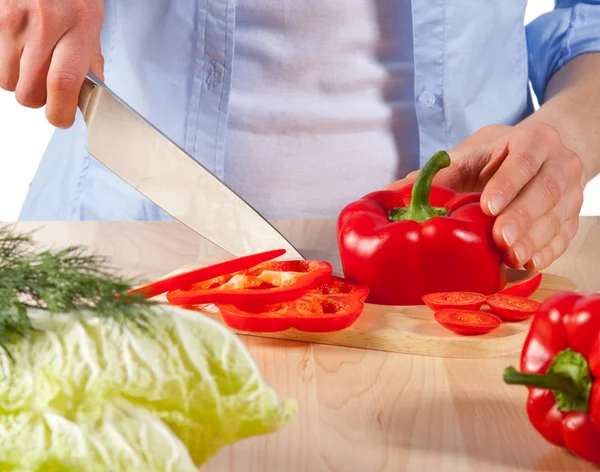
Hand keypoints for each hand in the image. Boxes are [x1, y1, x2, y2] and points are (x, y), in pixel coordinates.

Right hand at [0, 0, 104, 127]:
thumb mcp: (91, 20)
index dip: (59, 111)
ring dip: (17, 78)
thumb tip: (84, 97)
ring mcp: (12, 17)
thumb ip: (89, 60)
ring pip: (6, 79)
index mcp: (79, 25)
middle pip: (29, 90)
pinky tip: (16, 43)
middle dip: (36, 98)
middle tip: (44, 85)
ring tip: (29, 57)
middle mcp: (45, 21)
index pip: (64, 83)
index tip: (60, 118)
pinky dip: (3, 60)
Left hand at [386, 122, 583, 270]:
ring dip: (535, 239)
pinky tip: (529, 263)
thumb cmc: (495, 158)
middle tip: (500, 240)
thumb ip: (433, 176)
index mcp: (532, 140)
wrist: (541, 157)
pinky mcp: (573, 215)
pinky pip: (565, 235)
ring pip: (559, 215)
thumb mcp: (466, 157)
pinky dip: (548, 251)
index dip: (508, 183)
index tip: (488, 207)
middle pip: (546, 190)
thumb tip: (384, 194)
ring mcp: (572, 190)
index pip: (524, 159)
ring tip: (512, 258)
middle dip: (523, 217)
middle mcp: (559, 162)